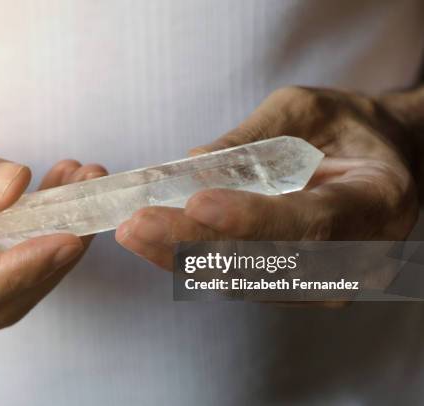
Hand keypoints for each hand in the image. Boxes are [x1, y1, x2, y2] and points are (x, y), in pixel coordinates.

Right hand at [0, 124, 105, 358]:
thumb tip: (14, 186)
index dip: (20, 268)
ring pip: (14, 292)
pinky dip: (41, 241)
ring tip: (83, 190)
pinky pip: (12, 276)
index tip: (68, 238)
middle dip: (51, 255)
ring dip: (55, 246)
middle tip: (90, 204)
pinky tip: (63, 199)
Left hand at [116, 86, 417, 270]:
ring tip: (133, 232)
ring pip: (243, 281)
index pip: (310, 223)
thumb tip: (191, 165)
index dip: (251, 218)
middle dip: (194, 244)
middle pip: (266, 263)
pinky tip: (153, 244)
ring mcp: (323, 282)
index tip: (197, 204)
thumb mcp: (307, 111)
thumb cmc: (347, 131)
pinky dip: (191, 264)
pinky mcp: (291, 287)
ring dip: (182, 259)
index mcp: (375, 203)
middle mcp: (354, 257)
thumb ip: (254, 138)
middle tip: (138, 224)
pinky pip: (237, 281)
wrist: (379, 166)